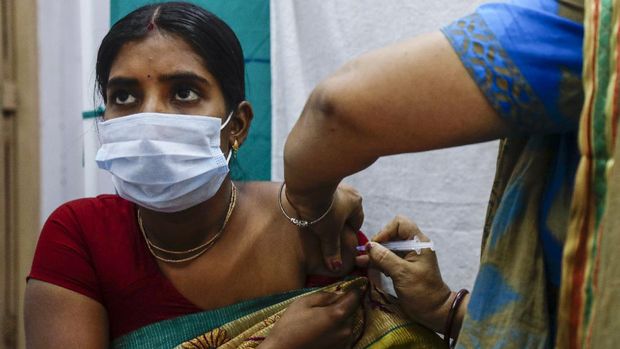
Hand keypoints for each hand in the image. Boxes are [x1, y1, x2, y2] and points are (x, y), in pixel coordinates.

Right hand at [259, 290, 361, 348]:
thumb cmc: (290, 326)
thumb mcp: (304, 302)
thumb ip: (325, 295)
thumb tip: (339, 293)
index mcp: (337, 314)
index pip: (355, 297)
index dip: (352, 290)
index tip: (348, 287)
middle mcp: (346, 329)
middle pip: (351, 311)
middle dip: (342, 306)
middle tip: (324, 306)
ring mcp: (344, 342)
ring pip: (347, 323)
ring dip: (338, 319)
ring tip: (320, 320)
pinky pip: (342, 335)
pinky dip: (335, 330)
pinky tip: (320, 331)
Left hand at [286, 183, 363, 271]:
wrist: (305, 186)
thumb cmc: (323, 211)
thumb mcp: (328, 234)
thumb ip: (332, 250)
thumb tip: (336, 267)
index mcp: (356, 203)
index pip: (356, 223)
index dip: (348, 234)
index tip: (337, 240)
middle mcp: (348, 192)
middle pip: (344, 214)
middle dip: (336, 223)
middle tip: (324, 233)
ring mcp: (334, 185)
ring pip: (332, 205)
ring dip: (325, 213)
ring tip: (314, 223)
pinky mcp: (319, 182)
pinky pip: (321, 198)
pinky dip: (316, 205)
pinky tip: (307, 212)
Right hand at [355, 215, 452, 332]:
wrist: (434, 312)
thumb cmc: (422, 292)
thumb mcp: (402, 274)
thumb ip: (385, 258)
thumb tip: (368, 246)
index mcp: (418, 243)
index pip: (400, 223)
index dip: (386, 231)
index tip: (376, 245)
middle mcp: (413, 246)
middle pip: (391, 234)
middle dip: (377, 243)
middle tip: (366, 255)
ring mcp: (408, 256)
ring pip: (388, 247)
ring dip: (375, 254)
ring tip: (360, 261)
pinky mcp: (403, 267)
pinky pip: (388, 258)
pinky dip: (377, 261)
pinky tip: (366, 266)